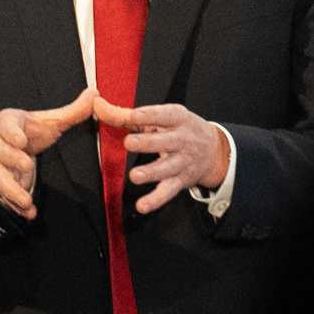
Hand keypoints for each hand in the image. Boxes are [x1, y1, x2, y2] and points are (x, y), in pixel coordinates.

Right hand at [0, 87, 94, 220]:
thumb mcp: (51, 121)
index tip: (21, 140)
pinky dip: (15, 205)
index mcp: (8, 123)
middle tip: (27, 165)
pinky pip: (5, 195)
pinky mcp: (0, 181)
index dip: (12, 133)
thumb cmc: (31, 130)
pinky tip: (29, 213)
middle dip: (12, 159)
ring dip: (12, 190)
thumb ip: (73, 111)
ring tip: (26, 200)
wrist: (11, 144)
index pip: (6, 126)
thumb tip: (95, 94)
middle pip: (0, 151)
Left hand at [94, 95, 231, 214]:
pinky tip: (142, 205)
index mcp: (178, 118)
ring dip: (151, 173)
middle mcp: (182, 140)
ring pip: (167, 168)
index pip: (163, 115)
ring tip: (135, 176)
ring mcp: (182, 161)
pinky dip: (156, 200)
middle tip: (129, 143)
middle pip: (166, 141)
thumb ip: (128, 114)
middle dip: (148, 143)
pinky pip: (168, 192)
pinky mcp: (181, 181)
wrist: (213, 150)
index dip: (147, 116)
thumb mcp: (162, 116)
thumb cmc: (180, 129)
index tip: (131, 116)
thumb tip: (99, 107)